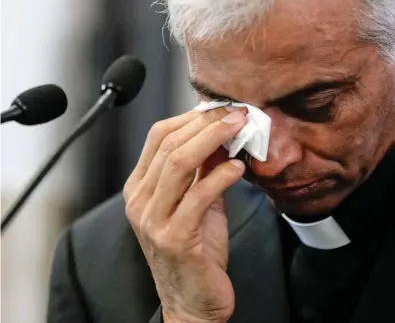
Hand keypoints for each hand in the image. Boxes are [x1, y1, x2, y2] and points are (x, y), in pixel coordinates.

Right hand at [123, 106, 247, 322]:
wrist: (192, 300)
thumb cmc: (195, 250)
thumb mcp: (198, 201)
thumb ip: (204, 169)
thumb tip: (221, 134)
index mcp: (140, 187)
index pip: (158, 136)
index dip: (190, 117)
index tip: (220, 108)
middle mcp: (140, 200)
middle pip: (169, 144)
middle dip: (206, 123)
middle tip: (236, 113)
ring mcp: (153, 219)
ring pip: (179, 163)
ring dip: (213, 140)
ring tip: (239, 129)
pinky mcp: (174, 237)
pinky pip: (198, 196)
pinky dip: (221, 176)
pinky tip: (238, 168)